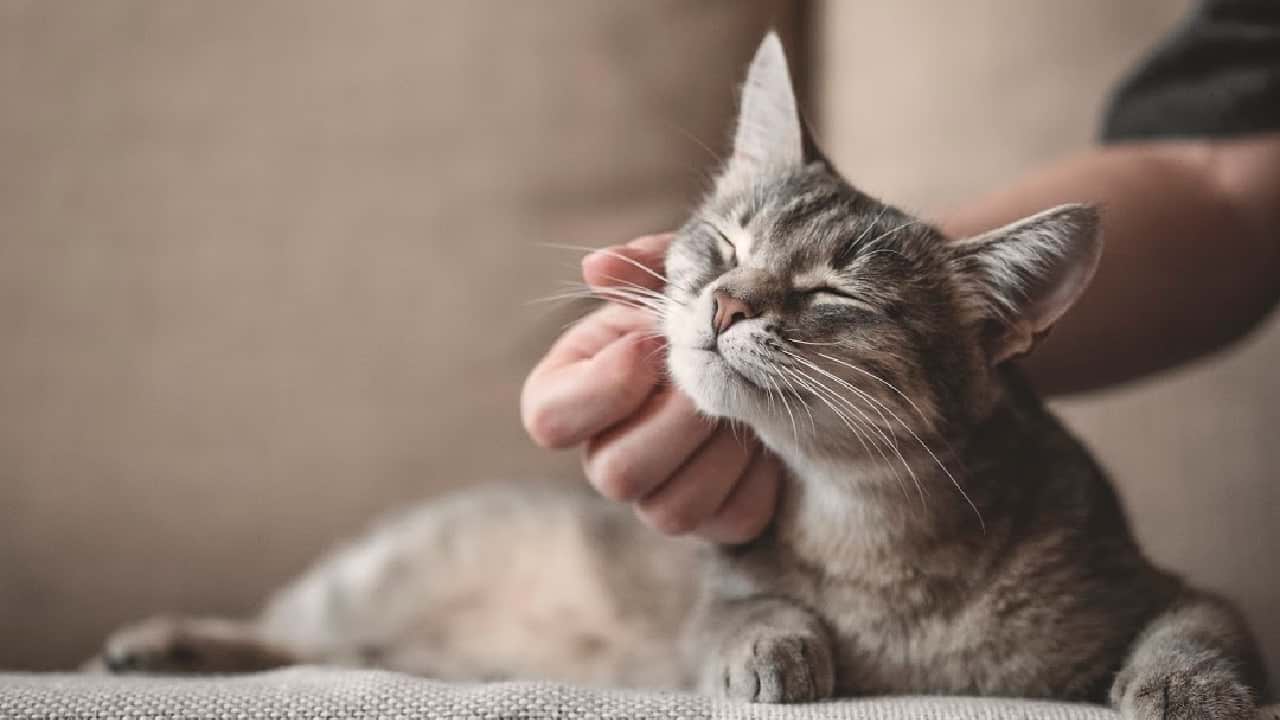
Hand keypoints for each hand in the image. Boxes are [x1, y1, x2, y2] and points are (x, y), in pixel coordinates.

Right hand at [521, 234, 780, 543]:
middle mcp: (605, 454)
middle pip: (613, 474)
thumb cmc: (700, 310)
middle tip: (713, 377)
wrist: (765, 351)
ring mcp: (657, 495)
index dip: (603, 387)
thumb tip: (597, 267)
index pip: (548, 421)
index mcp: (572, 396)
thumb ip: (642, 269)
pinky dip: (758, 477)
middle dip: (675, 421)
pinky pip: (730, 520)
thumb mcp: (675, 280)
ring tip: (745, 404)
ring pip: (670, 510)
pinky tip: (767, 437)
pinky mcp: (715, 519)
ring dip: (718, 450)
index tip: (649, 346)